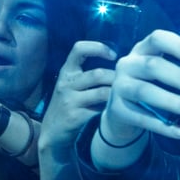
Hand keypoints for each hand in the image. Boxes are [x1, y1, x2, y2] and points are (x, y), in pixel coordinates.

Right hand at [39, 42, 115, 161]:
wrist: (52, 132)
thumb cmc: (69, 104)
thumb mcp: (72, 85)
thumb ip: (88, 72)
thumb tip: (118, 62)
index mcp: (66, 71)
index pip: (79, 49)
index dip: (98, 47)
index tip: (113, 55)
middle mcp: (66, 83)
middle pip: (97, 74)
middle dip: (116, 78)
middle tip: (127, 83)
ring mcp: (69, 100)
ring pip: (101, 92)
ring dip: (116, 94)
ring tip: (124, 96)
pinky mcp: (74, 116)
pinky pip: (99, 109)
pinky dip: (110, 109)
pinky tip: (116, 110)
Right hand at [101, 29, 179, 143]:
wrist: (123, 112)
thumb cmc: (151, 86)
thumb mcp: (161, 73)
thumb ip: (178, 68)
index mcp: (142, 50)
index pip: (156, 39)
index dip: (175, 45)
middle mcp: (127, 65)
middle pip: (152, 66)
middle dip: (178, 77)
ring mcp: (119, 87)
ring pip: (144, 91)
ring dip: (170, 101)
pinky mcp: (117, 109)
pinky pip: (141, 118)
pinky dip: (163, 127)